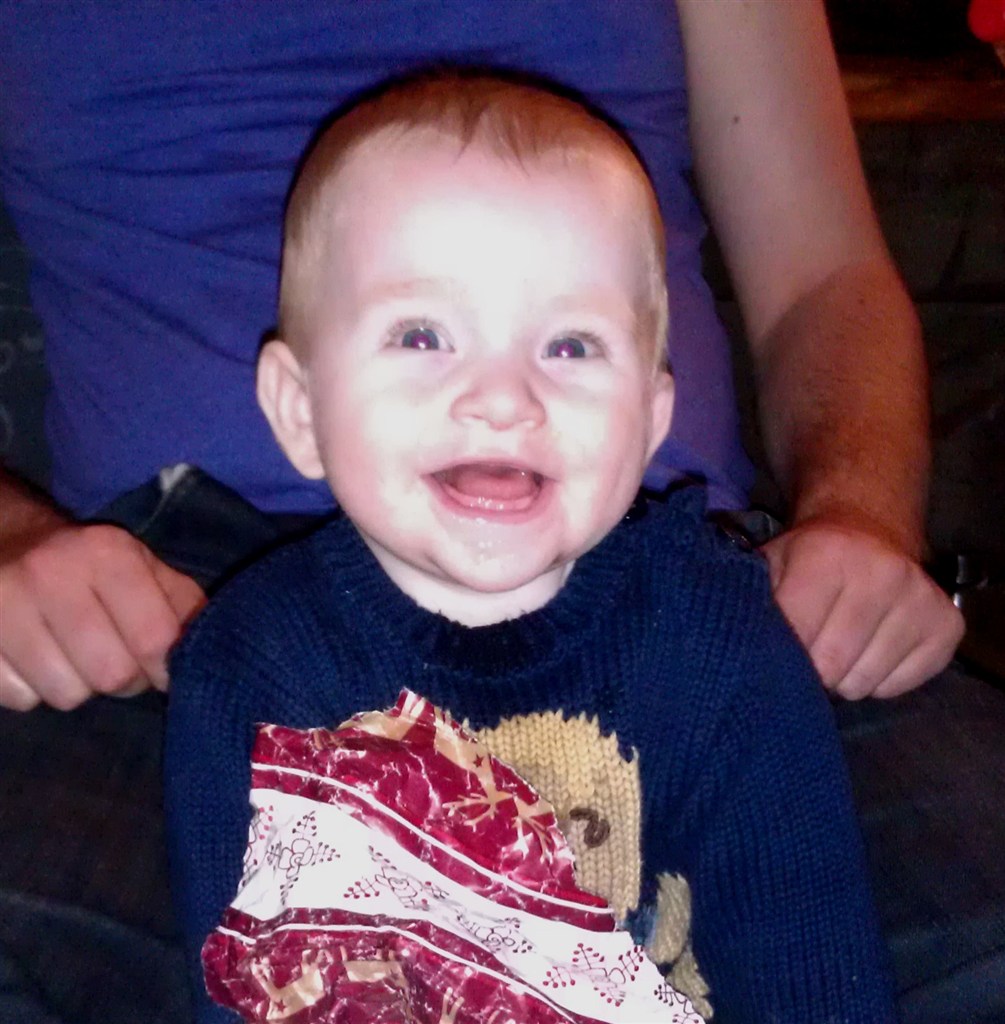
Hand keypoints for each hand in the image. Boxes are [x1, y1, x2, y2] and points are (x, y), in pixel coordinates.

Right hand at [1, 521, 205, 710]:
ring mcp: (2, 606)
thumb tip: (210, 650)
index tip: (163, 669)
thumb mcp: (144, 567)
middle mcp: (51, 574)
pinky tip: (36, 659)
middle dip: (123, 680)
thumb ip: (183, 604)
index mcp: (106, 554)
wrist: (4, 542)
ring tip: (75, 657)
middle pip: (110, 675)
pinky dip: (34, 690)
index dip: (165, 668)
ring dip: (78, 686)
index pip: (154, 639)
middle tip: (116, 661)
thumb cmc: (89, 564)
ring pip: (65, 694)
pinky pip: (21, 699)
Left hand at [761, 518, 964, 699]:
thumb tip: (749, 656)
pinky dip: (878, 681)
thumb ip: (756, 604)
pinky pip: (898, 687)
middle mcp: (882, 573)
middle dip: (812, 670)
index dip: (781, 652)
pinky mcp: (947, 626)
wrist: (869, 530)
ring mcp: (921, 599)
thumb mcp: (771, 564)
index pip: (796, 634)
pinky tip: (870, 650)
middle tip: (809, 653)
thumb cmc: (809, 558)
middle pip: (831, 664)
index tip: (777, 650)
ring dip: (843, 678)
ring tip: (838, 649)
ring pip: (863, 682)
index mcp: (828, 554)